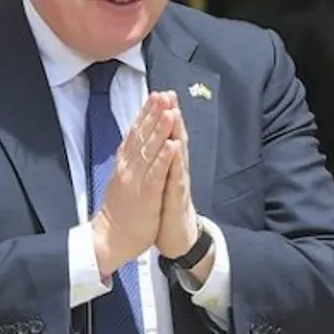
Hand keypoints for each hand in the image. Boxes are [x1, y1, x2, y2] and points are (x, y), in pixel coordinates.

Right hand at [92, 93, 178, 275]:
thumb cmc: (120, 212)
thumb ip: (127, 161)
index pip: (135, 133)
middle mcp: (129, 168)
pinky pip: (156, 174)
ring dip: (160, 129)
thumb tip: (131, 144)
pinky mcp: (145, 195)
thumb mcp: (121, 180)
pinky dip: (164, 158)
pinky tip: (172, 145)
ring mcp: (136, 181)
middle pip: (142, 136)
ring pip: (150, 150)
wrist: (109, 240)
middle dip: (154, 114)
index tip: (155, 95)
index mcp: (124, 164)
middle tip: (163, 94)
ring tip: (169, 110)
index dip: (146, 114)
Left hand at [156, 93, 199, 260]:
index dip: (162, 116)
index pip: (165, 136)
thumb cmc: (166, 211)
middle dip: (171, 116)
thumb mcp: (160, 183)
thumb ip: (160, 164)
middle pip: (174, 138)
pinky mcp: (177, 198)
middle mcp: (175, 170)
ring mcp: (178, 183)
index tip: (158, 95)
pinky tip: (175, 146)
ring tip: (173, 111)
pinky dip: (175, 161)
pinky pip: (175, 177)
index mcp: (166, 166)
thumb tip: (155, 144)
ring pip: (177, 153)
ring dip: (175, 132)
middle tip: (169, 94)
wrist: (178, 239)